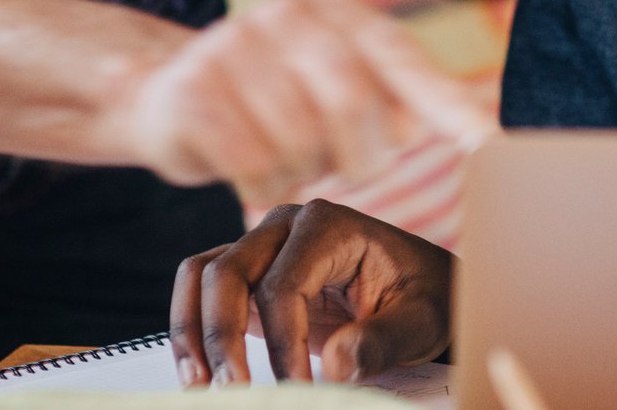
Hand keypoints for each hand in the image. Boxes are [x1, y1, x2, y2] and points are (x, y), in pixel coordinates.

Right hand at [121, 0, 490, 205]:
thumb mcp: (337, 88)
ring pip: (297, 140)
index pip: (405, 61)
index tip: (492, 147)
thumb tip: (450, 127)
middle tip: (345, 167)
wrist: (164, 92)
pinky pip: (249, 162)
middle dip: (359, 155)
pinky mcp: (193, 90)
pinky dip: (262, 187)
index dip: (450, 107)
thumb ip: (395, 100)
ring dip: (301, 173)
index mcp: (340, 14)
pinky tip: (257, 180)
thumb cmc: (275, 101)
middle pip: (352, 103)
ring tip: (289, 163)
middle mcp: (289, 17)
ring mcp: (235, 46)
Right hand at [170, 199, 456, 386]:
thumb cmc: (423, 300)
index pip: (283, 285)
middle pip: (228, 271)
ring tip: (199, 383)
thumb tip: (337, 365)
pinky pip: (203, 289)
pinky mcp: (251, 273)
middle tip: (234, 390)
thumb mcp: (419, 323)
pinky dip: (193, 326)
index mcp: (329, 226)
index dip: (282, 343)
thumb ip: (381, 342)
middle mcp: (287, 225)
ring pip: (203, 274)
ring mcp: (264, 244)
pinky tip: (199, 370)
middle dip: (222, 335)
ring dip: (193, 329)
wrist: (422, 291)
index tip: (296, 388)